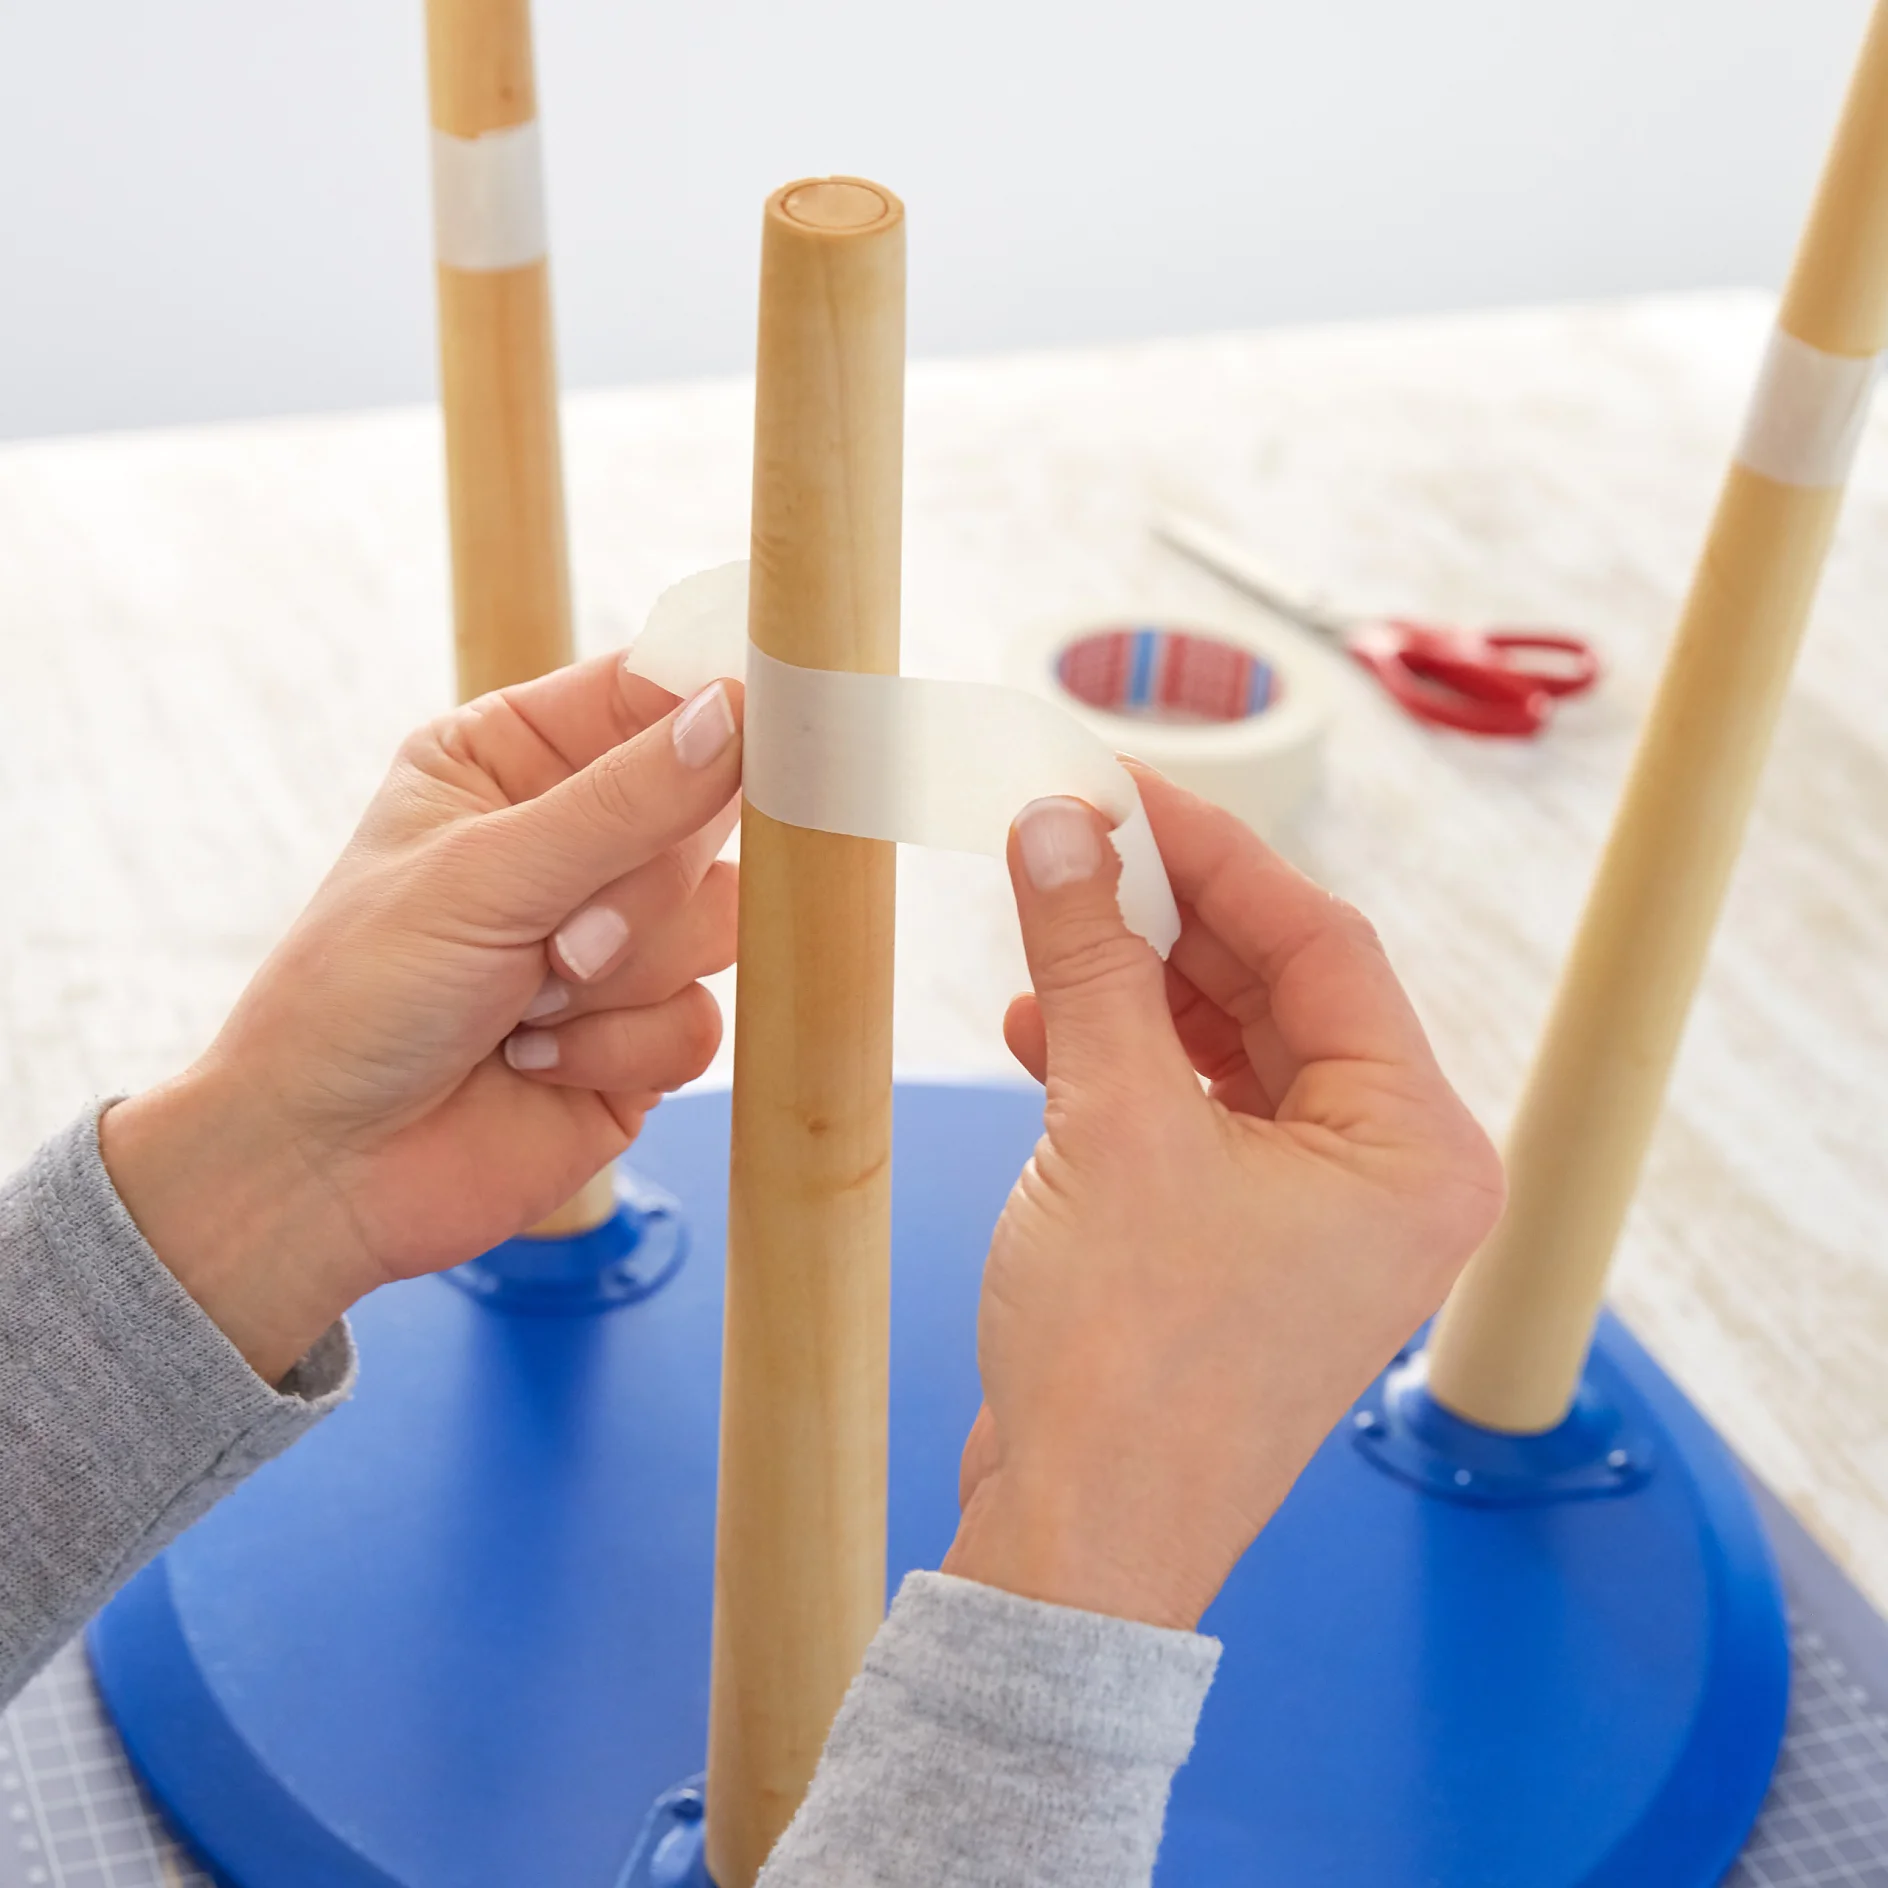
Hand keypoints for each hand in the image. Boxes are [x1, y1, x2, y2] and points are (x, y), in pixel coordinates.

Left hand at [101, 657, 743, 1381]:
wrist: (326, 1170)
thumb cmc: (359, 996)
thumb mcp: (484, 875)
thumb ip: (624, 801)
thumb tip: (736, 713)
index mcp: (516, 759)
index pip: (649, 694)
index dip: (711, 706)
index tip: (765, 715)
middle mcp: (577, 840)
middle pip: (708, 813)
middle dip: (637, 891)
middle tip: (562, 940)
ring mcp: (620, 941)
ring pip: (720, 921)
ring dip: (624, 976)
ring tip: (530, 1004)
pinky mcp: (644, 1034)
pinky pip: (704, 1020)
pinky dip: (621, 1047)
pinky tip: (536, 1062)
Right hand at [942, 768, 1503, 1629]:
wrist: (1076, 1539)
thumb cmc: (1126, 1364)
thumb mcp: (1108, 1124)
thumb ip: (1093, 959)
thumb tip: (1060, 828)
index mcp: (1415, 1147)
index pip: (1321, 944)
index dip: (1213, 853)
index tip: (1120, 786)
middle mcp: (1389, 1176)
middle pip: (1277, 989)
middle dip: (1164, 917)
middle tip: (1069, 844)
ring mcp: (1320, 1213)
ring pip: (1229, 1045)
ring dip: (1133, 988)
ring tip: (1043, 941)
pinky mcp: (1248, 1239)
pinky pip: (1197, 1109)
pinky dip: (1123, 1064)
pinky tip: (1043, 1033)